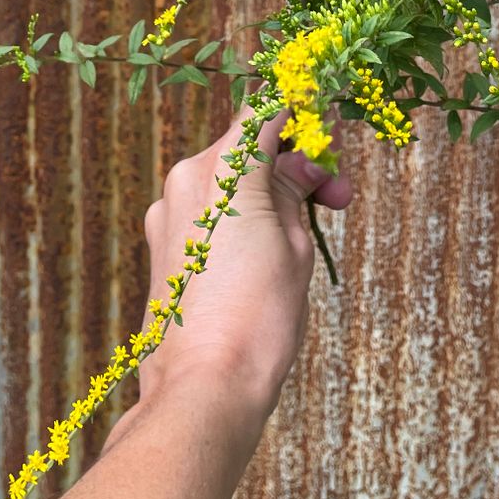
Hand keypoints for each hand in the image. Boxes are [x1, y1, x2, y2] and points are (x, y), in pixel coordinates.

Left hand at [135, 108, 353, 424]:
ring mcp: (167, 213)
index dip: (302, 112)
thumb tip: (299, 165)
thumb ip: (295, 191)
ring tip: (310, 229)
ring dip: (270, 189)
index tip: (330, 126)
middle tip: (337, 194)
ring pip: (228, 179)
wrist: (205, 388)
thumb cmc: (258, 317)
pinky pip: (208, 210)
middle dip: (296, 161)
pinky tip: (271, 248)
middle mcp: (186, 179)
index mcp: (223, 169)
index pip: (265, 110)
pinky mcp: (161, 246)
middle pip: (248, 145)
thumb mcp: (294, 244)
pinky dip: (241, 214)